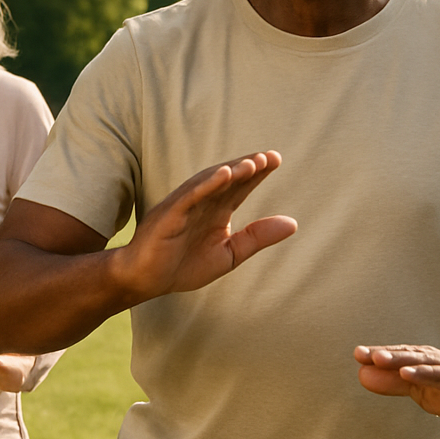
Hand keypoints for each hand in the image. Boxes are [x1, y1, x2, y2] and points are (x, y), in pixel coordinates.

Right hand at [108, 151, 296, 302]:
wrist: (145, 281)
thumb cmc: (182, 267)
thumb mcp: (229, 255)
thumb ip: (257, 238)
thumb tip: (294, 223)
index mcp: (215, 210)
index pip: (240, 187)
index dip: (257, 173)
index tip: (276, 160)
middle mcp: (201, 203)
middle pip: (227, 180)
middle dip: (247, 167)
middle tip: (270, 157)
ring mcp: (184, 206)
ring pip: (209, 184)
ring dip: (229, 172)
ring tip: (252, 163)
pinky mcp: (169, 214)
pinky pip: (189, 196)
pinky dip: (206, 185)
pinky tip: (223, 175)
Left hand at [354, 345, 439, 427]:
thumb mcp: (422, 392)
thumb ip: (393, 384)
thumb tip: (362, 374)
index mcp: (428, 363)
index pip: (402, 357)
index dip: (380, 355)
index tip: (357, 354)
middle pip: (411, 355)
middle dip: (386, 354)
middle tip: (361, 353)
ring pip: (428, 363)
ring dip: (404, 360)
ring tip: (380, 359)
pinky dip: (428, 374)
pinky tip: (410, 374)